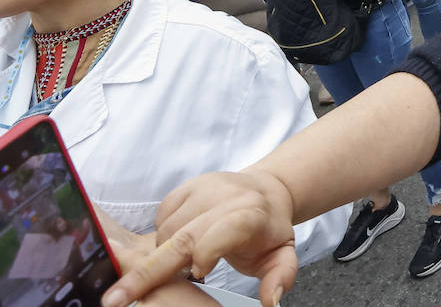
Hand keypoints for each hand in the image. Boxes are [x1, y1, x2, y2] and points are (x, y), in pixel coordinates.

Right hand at [101, 169, 298, 306]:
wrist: (264, 190)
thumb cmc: (268, 229)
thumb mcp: (281, 255)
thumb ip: (279, 277)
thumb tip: (271, 301)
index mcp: (252, 215)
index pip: (223, 231)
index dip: (207, 251)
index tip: (198, 273)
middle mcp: (225, 197)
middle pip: (182, 237)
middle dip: (148, 271)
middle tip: (117, 299)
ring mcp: (203, 188)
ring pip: (166, 231)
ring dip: (162, 254)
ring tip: (182, 263)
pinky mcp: (185, 187)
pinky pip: (160, 217)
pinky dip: (161, 236)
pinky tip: (179, 242)